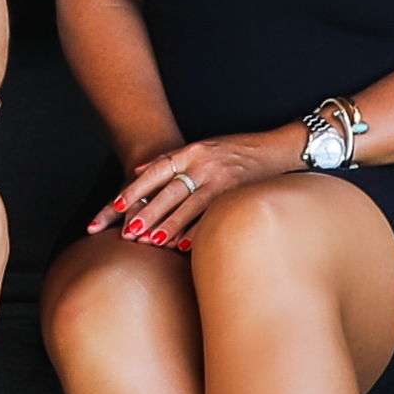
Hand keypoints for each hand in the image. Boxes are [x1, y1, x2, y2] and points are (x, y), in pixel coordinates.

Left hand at [91, 129, 295, 249]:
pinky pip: (212, 216)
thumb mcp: (201, 147)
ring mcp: (222, 179)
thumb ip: (169, 159)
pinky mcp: (237, 195)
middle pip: (170, 190)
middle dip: (149, 212)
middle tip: (130, 232)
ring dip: (169, 226)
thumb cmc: (234, 150)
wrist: (276, 149)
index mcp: (193, 150)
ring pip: (190, 206)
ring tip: (151, 242)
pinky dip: (197, 232)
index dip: (136, 189)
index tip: (117, 206)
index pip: (157, 170)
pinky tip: (182, 246)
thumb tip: (136, 170)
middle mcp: (205, 163)